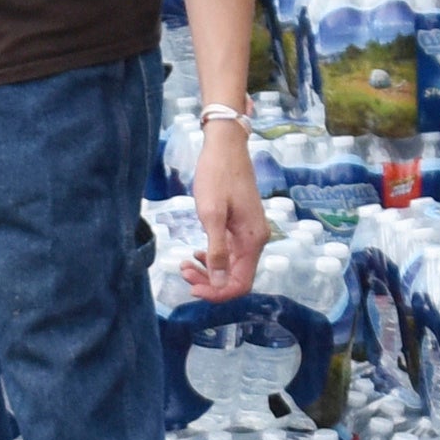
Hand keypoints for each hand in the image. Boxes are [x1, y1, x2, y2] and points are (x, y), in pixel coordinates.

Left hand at [189, 119, 268, 299]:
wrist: (225, 147)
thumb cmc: (217, 176)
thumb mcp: (211, 214)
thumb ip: (216, 249)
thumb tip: (218, 281)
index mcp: (252, 240)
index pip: (240, 284)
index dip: (218, 293)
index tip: (192, 289)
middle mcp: (256, 240)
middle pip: (236, 277)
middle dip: (208, 282)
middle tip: (183, 271)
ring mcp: (250, 233)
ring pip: (231, 266)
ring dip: (208, 271)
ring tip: (184, 263)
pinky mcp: (242, 226)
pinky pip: (230, 253)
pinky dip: (212, 258)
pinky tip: (196, 253)